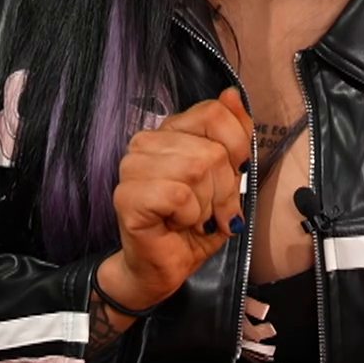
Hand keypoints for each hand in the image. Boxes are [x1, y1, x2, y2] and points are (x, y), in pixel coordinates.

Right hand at [101, 88, 255, 311]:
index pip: (215, 113)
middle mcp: (146, 142)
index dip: (237, 148)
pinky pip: (179, 196)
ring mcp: (131, 167)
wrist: (167, 267)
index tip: (234, 174)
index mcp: (171, 130)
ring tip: (194, 217)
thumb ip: (232, 135)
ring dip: (207, 204)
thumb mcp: (228, 176)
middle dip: (224, 188)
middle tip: (213, 210)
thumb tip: (231, 95)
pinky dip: (189, 216)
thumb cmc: (196, 222)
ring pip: (197, 170)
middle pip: (212, 149)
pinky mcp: (126, 196)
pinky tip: (176, 224)